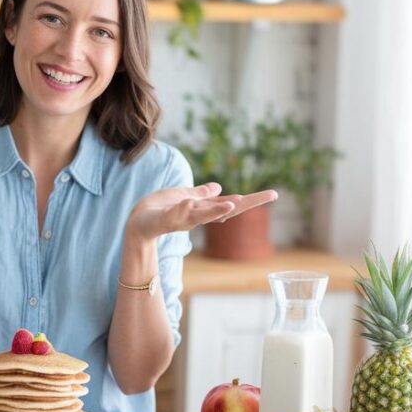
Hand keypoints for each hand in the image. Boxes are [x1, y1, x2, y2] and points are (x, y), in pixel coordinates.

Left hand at [125, 183, 277, 241]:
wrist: (136, 224)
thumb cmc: (159, 209)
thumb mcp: (183, 197)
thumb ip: (200, 195)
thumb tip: (218, 187)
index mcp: (204, 209)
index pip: (232, 204)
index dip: (253, 200)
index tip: (275, 193)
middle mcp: (197, 216)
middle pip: (224, 210)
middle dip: (244, 204)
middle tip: (267, 196)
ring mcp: (181, 218)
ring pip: (201, 214)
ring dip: (216, 209)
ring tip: (231, 202)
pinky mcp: (163, 219)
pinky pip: (173, 214)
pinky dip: (181, 209)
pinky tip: (187, 202)